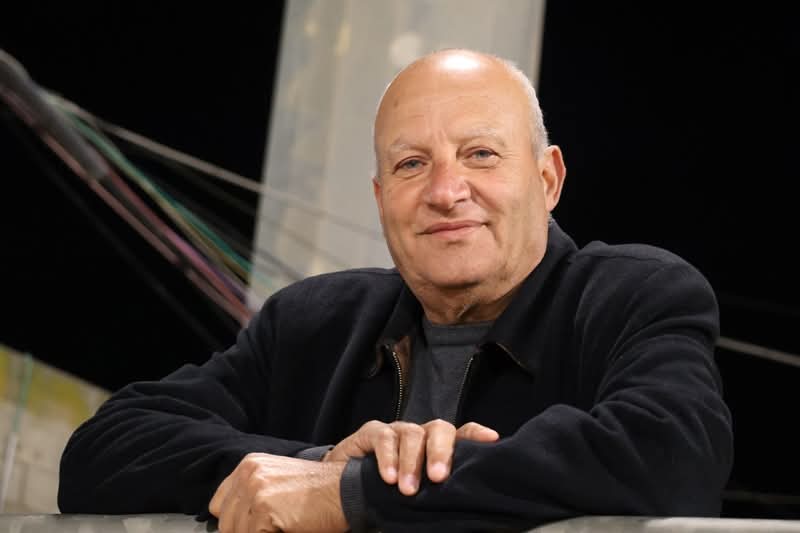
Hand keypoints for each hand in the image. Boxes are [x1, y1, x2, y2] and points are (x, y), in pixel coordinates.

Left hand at [208, 453, 347, 532]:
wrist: (346, 490)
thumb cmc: (320, 491)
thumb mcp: (278, 481)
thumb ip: (252, 494)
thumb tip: (232, 524)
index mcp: (250, 464)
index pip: (219, 504)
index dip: (233, 521)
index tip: (248, 527)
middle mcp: (249, 473)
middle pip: (225, 522)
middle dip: (245, 531)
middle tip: (270, 528)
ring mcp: (256, 489)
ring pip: (237, 532)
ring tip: (281, 527)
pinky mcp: (265, 509)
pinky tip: (287, 529)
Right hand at [324, 419, 498, 495]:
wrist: (347, 492)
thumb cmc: (390, 496)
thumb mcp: (419, 497)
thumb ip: (439, 497)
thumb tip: (466, 515)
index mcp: (438, 449)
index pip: (463, 434)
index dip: (476, 434)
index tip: (492, 440)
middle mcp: (421, 436)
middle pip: (439, 429)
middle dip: (441, 451)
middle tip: (439, 477)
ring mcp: (397, 431)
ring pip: (412, 434)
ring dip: (411, 462)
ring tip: (407, 490)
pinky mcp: (371, 432)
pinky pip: (383, 437)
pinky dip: (387, 457)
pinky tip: (388, 478)